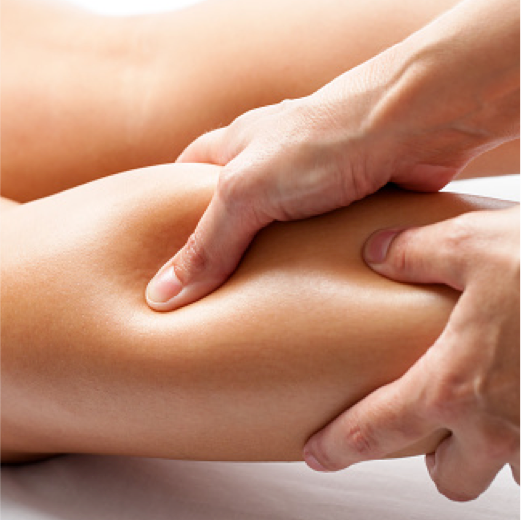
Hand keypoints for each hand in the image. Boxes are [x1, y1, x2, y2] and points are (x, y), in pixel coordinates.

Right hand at [144, 36, 489, 310]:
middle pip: (230, 211)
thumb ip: (208, 243)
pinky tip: (301, 294)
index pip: (183, 180)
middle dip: (218, 249)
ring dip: (266, 264)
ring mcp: (308, 184)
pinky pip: (316, 243)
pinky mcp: (345, 205)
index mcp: (234, 147)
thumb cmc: (325, 138)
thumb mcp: (247, 190)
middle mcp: (269, 163)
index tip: (156, 255)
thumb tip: (162, 294)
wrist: (414, 126)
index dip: (165, 215)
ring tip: (248, 306)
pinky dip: (307, 267)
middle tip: (204, 295)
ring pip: (274, 232)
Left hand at [303, 204, 520, 500]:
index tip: (317, 454)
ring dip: (486, 452)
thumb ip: (413, 250)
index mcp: (454, 386)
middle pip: (447, 479)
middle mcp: (500, 428)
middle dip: (432, 454)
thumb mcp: (472, 242)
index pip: (376, 428)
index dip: (340, 444)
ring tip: (482, 410)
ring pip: (502, 476)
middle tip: (425, 418)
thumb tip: (376, 251)